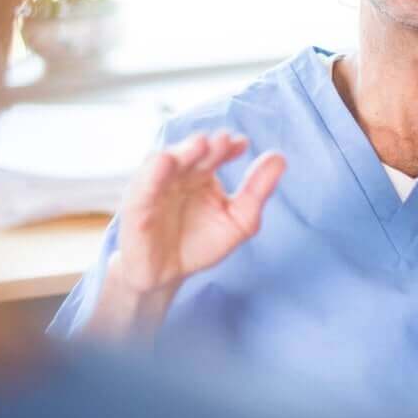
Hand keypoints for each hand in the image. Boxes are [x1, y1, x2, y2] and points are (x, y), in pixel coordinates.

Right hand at [117, 131, 285, 295]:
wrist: (166, 277)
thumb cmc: (200, 243)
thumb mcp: (239, 220)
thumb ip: (257, 191)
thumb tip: (280, 158)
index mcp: (202, 172)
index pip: (216, 151)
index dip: (228, 146)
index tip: (242, 144)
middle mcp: (179, 173)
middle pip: (193, 152)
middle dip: (208, 145)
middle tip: (223, 141)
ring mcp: (157, 186)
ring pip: (167, 160)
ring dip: (183, 151)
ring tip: (200, 144)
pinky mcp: (137, 204)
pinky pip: (143, 185)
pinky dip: (153, 172)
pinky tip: (165, 161)